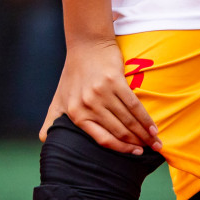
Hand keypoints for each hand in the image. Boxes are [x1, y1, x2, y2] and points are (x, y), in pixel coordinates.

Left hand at [40, 37, 160, 155]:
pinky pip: (134, 106)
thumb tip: (43, 141)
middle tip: (150, 151)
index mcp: (75, 113)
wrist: (86, 44)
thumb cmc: (73, 74)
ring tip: (156, 142)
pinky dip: (146, 119)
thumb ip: (52, 120)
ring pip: (128, 120)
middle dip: (137, 144)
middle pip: (119, 131)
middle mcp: (87, 105)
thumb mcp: (58, 98)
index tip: (134, 154)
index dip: (121, 149)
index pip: (103, 139)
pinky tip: (153, 128)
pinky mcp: (115, 81)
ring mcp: (101, 93)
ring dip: (145, 134)